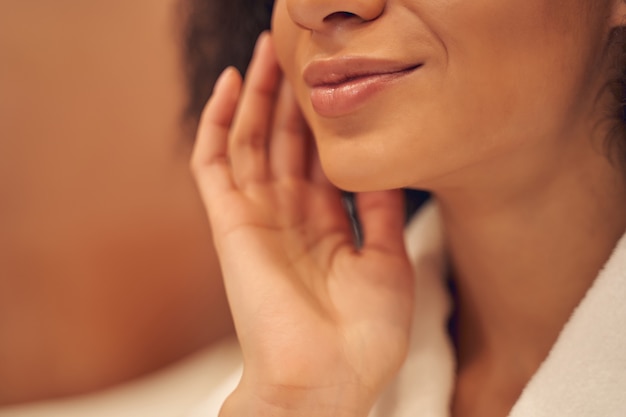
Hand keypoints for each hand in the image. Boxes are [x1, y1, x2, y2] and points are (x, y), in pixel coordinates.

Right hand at [191, 32, 414, 416]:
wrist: (328, 381)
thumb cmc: (361, 337)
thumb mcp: (388, 263)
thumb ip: (382, 212)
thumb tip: (386, 167)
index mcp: (324, 226)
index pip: (320, 158)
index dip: (324, 119)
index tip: (334, 80)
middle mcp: (288, 216)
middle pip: (284, 141)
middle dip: (290, 96)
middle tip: (296, 49)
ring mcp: (256, 217)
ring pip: (250, 140)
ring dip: (256, 95)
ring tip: (266, 51)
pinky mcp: (230, 222)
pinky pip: (215, 163)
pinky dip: (218, 122)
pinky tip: (232, 84)